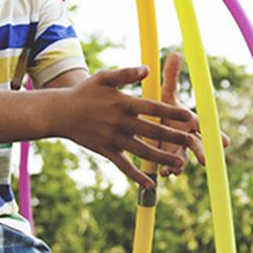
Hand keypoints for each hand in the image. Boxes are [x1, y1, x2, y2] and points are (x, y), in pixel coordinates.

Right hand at [59, 65, 198, 186]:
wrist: (61, 113)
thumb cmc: (85, 92)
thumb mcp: (104, 77)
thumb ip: (126, 74)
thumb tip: (148, 69)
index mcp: (123, 103)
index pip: (153, 108)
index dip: (172, 112)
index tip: (189, 116)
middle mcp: (120, 122)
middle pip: (152, 131)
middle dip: (174, 137)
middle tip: (192, 142)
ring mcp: (113, 139)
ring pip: (142, 151)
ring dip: (162, 158)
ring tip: (180, 164)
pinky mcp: (106, 151)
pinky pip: (123, 166)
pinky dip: (136, 176)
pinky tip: (150, 184)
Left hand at [155, 52, 229, 176]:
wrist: (148, 120)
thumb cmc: (163, 106)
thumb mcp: (166, 92)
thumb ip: (171, 76)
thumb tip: (175, 54)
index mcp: (190, 120)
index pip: (206, 127)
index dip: (216, 136)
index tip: (225, 143)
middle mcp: (187, 136)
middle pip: (198, 145)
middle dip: (202, 153)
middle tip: (206, 161)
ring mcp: (176, 148)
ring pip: (182, 158)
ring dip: (180, 165)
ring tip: (176, 172)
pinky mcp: (165, 157)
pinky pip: (168, 165)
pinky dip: (166, 170)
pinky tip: (164, 175)